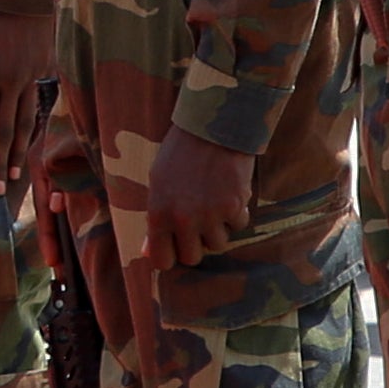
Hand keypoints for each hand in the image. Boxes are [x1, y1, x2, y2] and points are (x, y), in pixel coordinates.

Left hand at [0, 3, 58, 194]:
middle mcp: (12, 83)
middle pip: (5, 130)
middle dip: (0, 162)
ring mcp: (32, 79)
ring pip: (25, 123)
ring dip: (20, 151)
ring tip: (15, 175)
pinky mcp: (46, 72)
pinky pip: (38, 105)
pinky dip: (34, 127)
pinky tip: (30, 143)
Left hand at [145, 129, 254, 263]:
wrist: (212, 126)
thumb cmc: (180, 153)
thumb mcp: (158, 183)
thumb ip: (155, 219)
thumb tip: (149, 251)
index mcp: (158, 214)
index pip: (162, 260)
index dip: (169, 256)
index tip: (175, 247)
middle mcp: (184, 220)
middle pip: (193, 258)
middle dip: (196, 244)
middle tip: (198, 225)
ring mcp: (211, 215)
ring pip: (218, 244)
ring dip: (218, 229)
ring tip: (213, 204)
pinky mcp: (235, 206)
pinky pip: (239, 225)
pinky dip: (237, 213)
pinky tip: (230, 192)